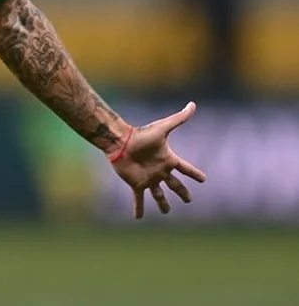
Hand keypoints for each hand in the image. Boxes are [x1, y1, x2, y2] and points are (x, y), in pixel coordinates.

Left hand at [110, 102, 206, 218]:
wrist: (120, 142)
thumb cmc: (141, 135)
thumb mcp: (163, 127)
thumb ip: (179, 118)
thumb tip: (192, 104)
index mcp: (168, 159)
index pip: (186, 168)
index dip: (195, 174)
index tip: (204, 179)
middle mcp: (160, 170)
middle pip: (175, 184)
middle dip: (182, 192)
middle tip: (189, 200)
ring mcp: (148, 178)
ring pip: (158, 194)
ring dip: (162, 204)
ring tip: (166, 212)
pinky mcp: (136, 184)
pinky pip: (139, 199)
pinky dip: (138, 208)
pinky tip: (138, 218)